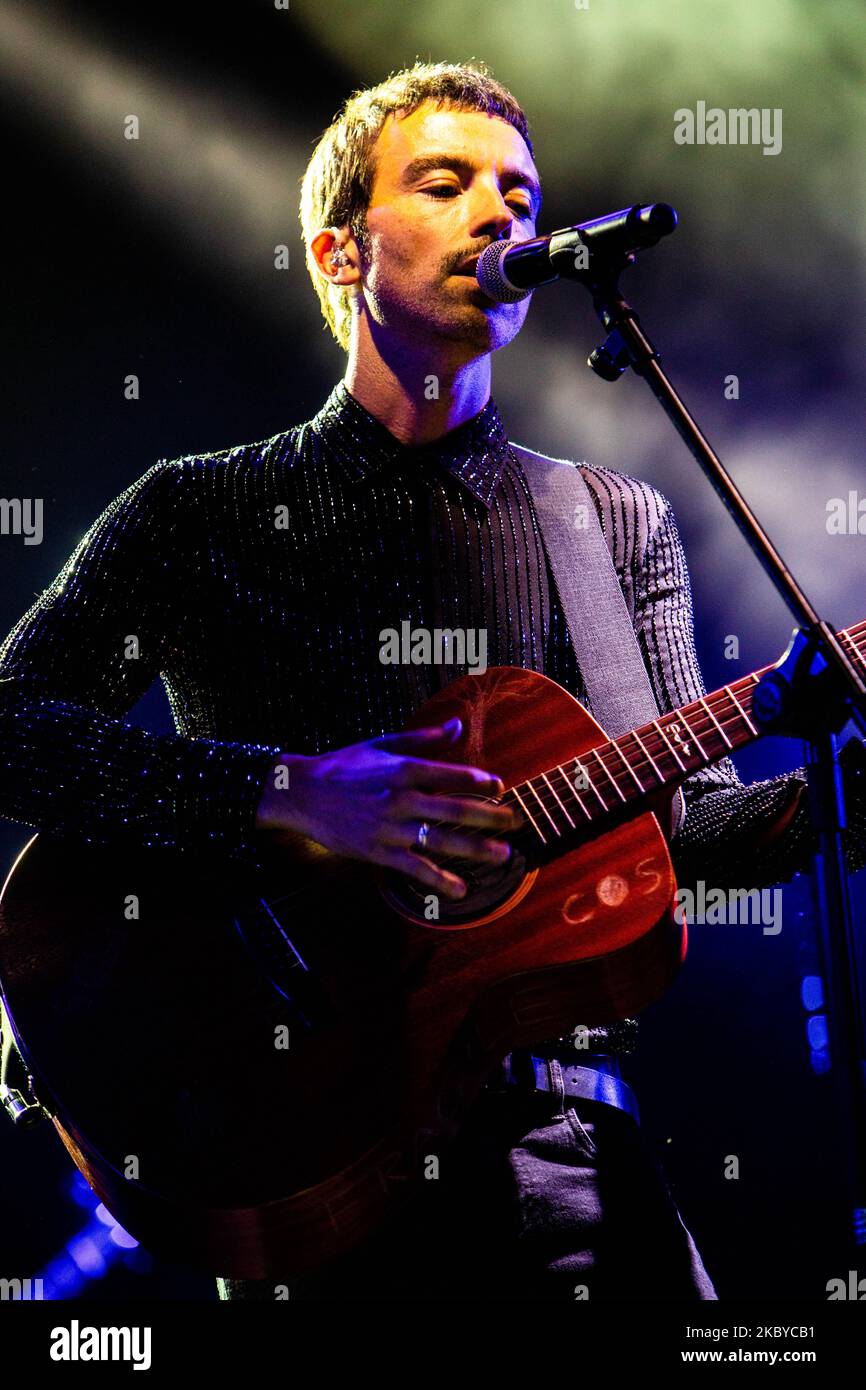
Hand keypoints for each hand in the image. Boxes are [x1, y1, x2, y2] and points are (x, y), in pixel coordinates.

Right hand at [254, 717, 518, 898]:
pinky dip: (440, 881)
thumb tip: (458, 725)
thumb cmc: (343, 766)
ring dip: (476, 849)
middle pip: (457, 810)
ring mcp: (391, 828)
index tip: (501, 788)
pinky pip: (415, 869)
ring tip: (503, 855)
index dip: (482, 783)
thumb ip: (424, 738)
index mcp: (404, 769)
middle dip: (491, 817)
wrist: (302, 793)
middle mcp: (402, 799)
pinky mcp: (378, 852)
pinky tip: (462, 890)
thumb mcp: (382, 744)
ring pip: (442, 841)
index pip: (454, 776)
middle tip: (516, 822)